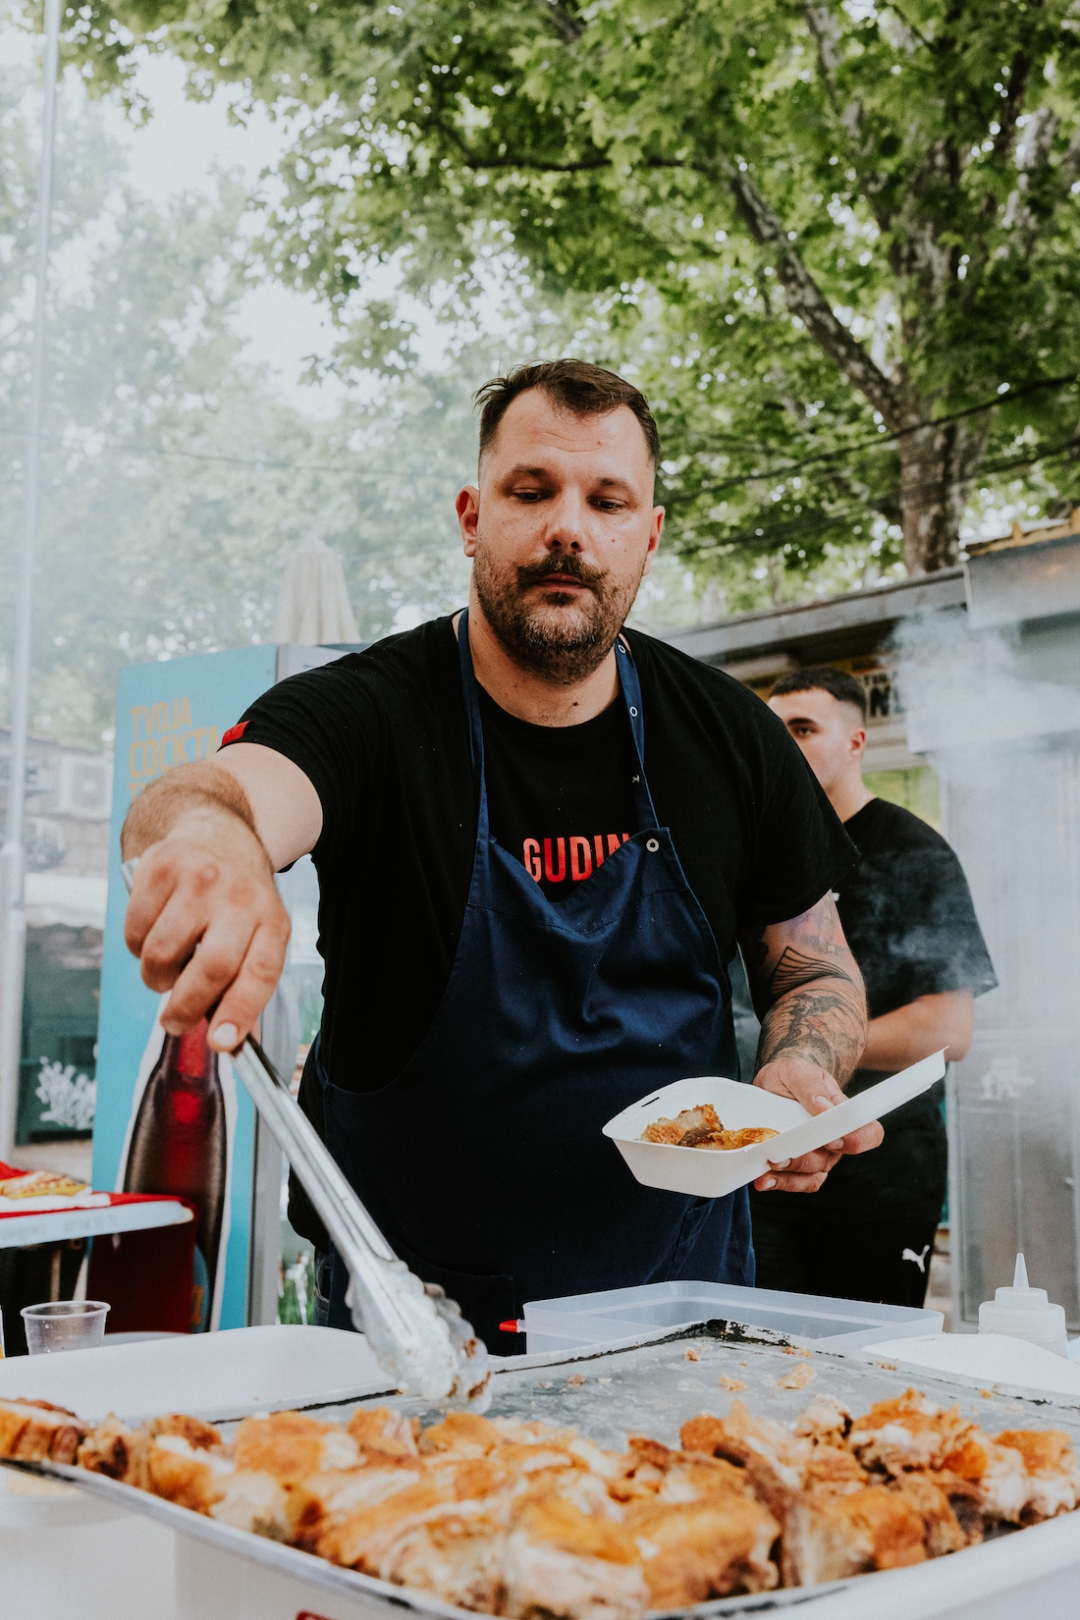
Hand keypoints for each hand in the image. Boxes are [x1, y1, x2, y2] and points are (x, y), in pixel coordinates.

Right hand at [123, 806, 290, 1052]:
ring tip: (167, 969)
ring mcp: (198, 881)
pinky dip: (138, 948)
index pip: (260, 974)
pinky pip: (135, 933)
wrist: (216, 831)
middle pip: (210, 969)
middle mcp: (239, 898)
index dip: (240, 1013)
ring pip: (162, 955)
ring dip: (156, 978)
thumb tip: (227, 1042)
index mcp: (271, 920)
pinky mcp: (159, 869)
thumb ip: (244, 982)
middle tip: (174, 1021)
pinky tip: (154, 934)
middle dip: (184, 1009)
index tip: (221, 1043)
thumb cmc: (237, 896)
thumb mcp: (258, 931)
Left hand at [751, 1055, 882, 1193]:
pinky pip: (797, 1182)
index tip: (831, 1139)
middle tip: (779, 1154)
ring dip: (789, 1173)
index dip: (855, 1140)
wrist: (772, 1085)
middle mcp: (835, 1140)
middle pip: (831, 1158)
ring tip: (766, 1168)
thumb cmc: (791, 1076)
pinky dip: (779, 1183)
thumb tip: (824, 1107)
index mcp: (844, 1115)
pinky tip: (762, 1179)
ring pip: (813, 1174)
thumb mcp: (796, 1070)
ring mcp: (818, 1156)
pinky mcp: (799, 1168)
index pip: (868, 1133)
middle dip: (805, 1158)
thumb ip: (811, 1086)